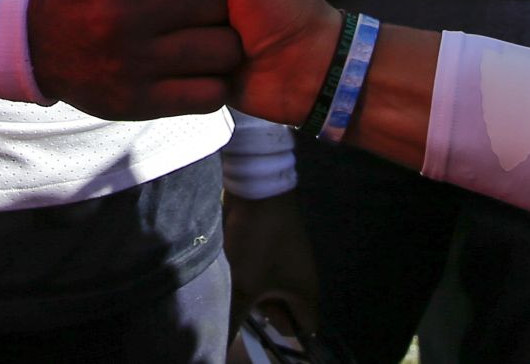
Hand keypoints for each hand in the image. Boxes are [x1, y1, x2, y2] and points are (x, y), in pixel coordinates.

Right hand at [28, 0, 243, 118]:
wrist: (35, 45)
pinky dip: (215, 84)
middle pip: (217, 2)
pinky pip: (208, 94)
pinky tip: (202, 70)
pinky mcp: (137, 102)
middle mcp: (123, 11)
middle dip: (227, 1)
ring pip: (222, 50)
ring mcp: (131, 61)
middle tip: (219, 5)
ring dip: (227, 44)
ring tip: (213, 36)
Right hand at [124, 0, 341, 126]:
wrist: (309, 67)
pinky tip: (219, 69)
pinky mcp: (178, 79)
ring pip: (161, 40)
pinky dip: (196, 76)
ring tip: (233, 41)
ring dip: (202, 45)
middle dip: (196, 8)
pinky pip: (168, 75)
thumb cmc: (282, 2)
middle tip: (233, 11)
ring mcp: (178, 40)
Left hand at [225, 190, 319, 337]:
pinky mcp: (278, 246)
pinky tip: (236, 267)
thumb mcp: (243, 285)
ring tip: (236, 282)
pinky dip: (252, 274)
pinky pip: (267, 272)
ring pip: (272, 291)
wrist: (258, 189)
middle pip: (286, 311)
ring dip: (254, 292)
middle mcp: (304, 279)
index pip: (305, 330)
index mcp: (306, 293)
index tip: (262, 326)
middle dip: (263, 312)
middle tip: (243, 301)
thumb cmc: (258, 241)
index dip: (284, 334)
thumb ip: (234, 317)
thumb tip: (223, 339)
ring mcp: (291, 260)